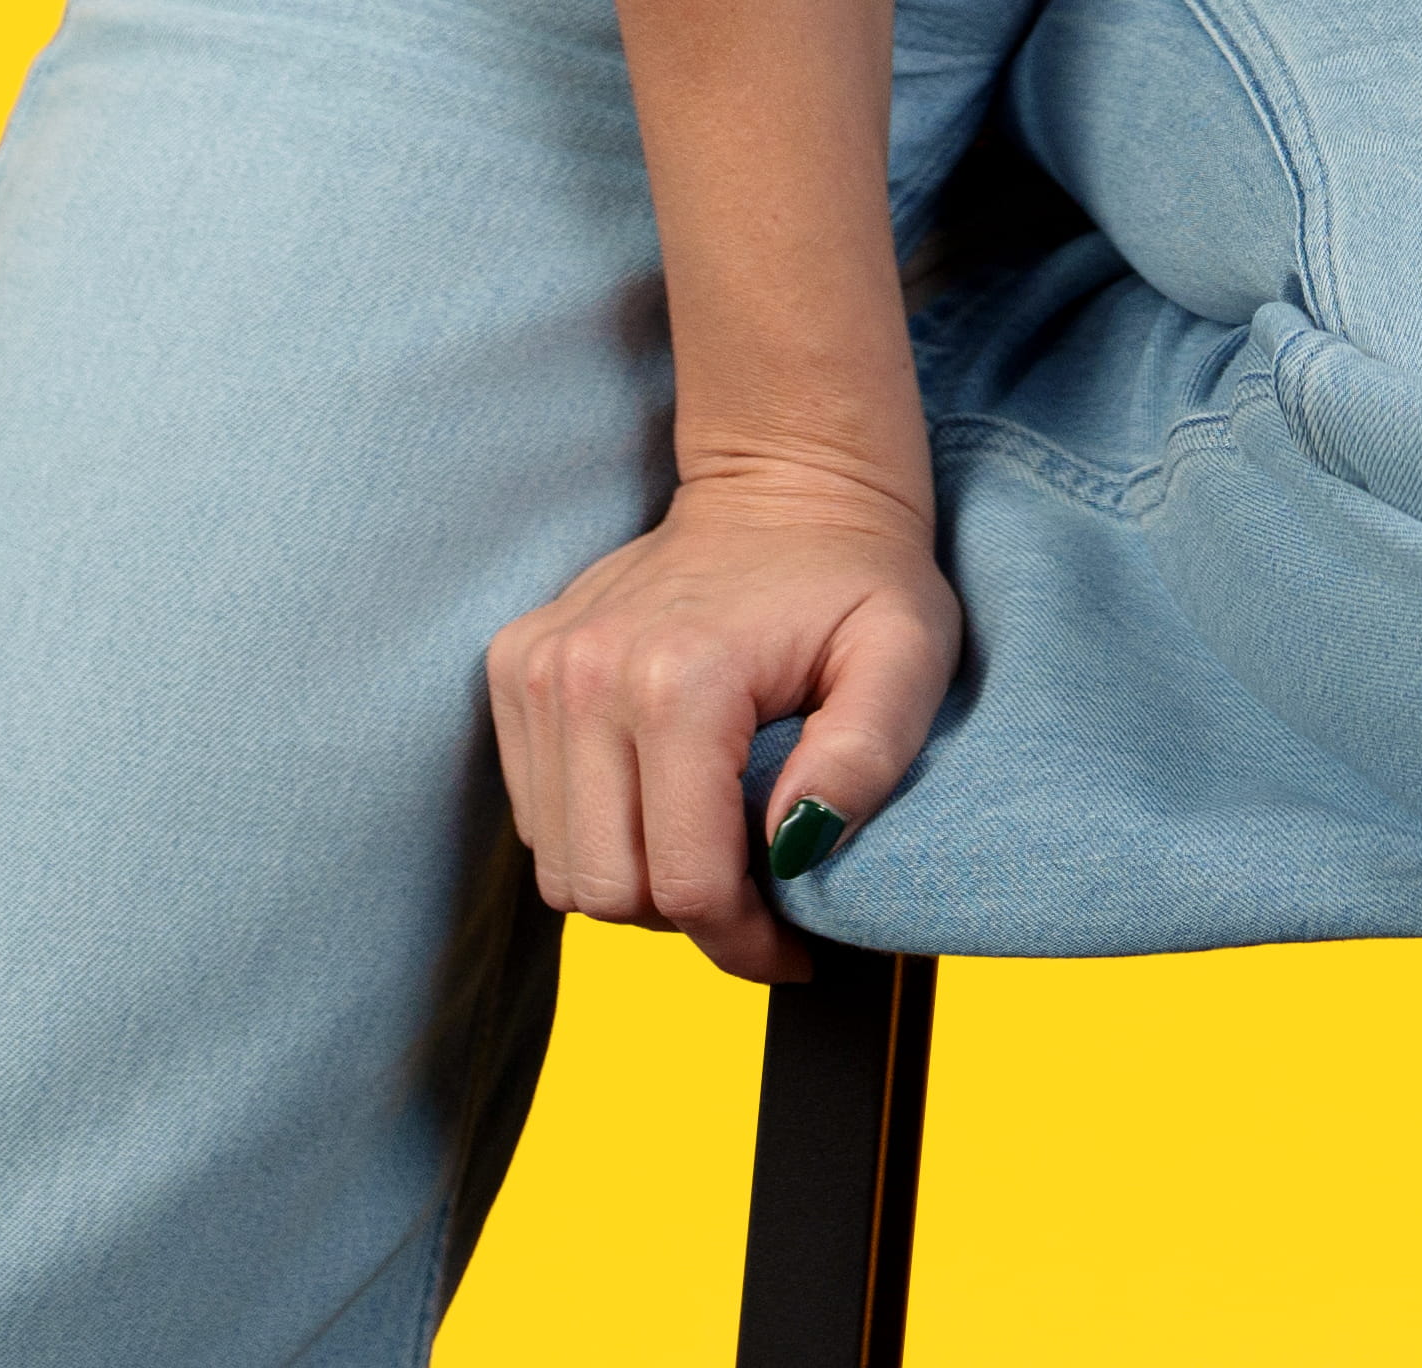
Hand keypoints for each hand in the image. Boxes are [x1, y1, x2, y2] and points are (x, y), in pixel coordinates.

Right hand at [483, 449, 959, 988]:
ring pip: (560, 868)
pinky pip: (535, 817)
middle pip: (608, 890)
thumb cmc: (857, 575)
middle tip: (755, 896)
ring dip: (637, 882)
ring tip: (710, 843)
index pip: (684, 885)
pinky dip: (596, 833)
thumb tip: (797, 852)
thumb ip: (865, 757)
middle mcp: (586, 675)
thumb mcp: (908, 657)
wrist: (783, 476)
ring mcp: (536, 668)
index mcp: (680, 679)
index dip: (744, 942)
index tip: (795, 944)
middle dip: (688, 920)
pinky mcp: (514, 666)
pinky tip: (661, 798)